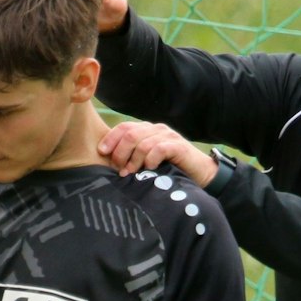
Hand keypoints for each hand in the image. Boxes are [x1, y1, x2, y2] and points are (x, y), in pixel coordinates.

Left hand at [99, 121, 216, 183]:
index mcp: (147, 130)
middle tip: (118, 169)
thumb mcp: (147, 161)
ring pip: (143, 143)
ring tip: (131, 173)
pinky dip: (151, 160)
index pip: (124, 127)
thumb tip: (109, 164)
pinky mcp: (178, 146)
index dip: (110, 138)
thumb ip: (132, 157)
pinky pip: (159, 149)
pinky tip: (149, 169)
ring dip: (133, 160)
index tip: (102, 152)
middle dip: (120, 152)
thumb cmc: (170, 169)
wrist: (199, 173)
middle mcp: (156, 129)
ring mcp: (168, 136)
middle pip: (130, 134)